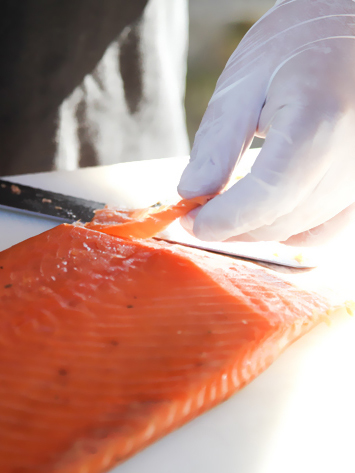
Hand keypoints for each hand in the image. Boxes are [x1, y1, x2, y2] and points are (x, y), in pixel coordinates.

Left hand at [178, 0, 354, 245]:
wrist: (347, 29)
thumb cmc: (296, 43)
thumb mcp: (244, 83)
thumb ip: (217, 144)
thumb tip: (192, 193)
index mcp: (318, 124)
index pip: (265, 197)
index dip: (222, 219)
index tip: (190, 221)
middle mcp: (350, 157)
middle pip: (280, 219)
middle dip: (232, 226)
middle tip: (199, 214)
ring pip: (300, 228)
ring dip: (256, 229)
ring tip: (225, 210)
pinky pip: (327, 228)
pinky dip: (290, 230)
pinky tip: (265, 215)